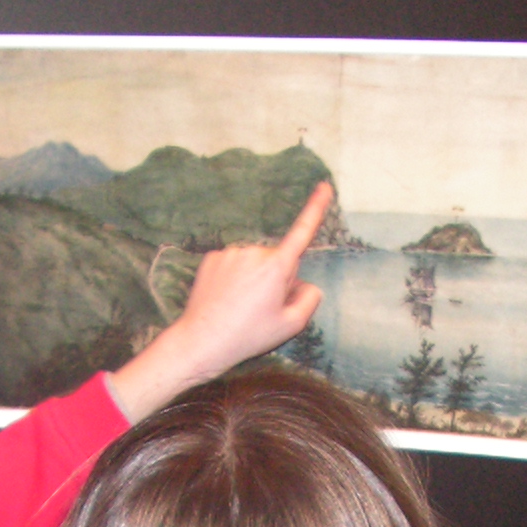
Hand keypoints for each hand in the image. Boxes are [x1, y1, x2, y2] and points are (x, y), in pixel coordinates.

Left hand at [107, 182, 331, 419]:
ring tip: (241, 307)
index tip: (324, 186)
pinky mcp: (212, 258)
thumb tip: (307, 285)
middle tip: (261, 309)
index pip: (302, 233)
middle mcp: (255, 252)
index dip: (316, 208)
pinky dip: (233, 279)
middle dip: (275, 279)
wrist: (202, 340)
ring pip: (253, 264)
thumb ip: (309, 300)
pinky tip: (226, 299)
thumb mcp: (290, 325)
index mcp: (277, 266)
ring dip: (253, 280)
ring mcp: (231, 253)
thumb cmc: (248, 335)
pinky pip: (233, 265)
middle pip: (276, 261)